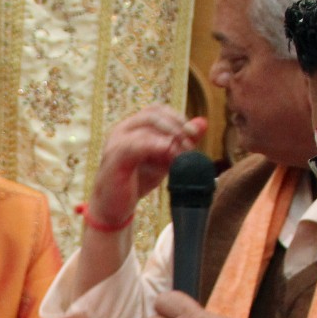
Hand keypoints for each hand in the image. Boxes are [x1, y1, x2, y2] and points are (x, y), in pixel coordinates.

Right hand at [86, 105, 209, 228]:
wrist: (113, 207)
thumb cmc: (137, 181)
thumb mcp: (164, 160)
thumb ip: (181, 142)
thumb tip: (203, 123)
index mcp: (133, 127)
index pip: (158, 110)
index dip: (178, 117)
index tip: (194, 134)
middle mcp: (122, 129)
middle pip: (153, 114)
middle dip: (177, 126)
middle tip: (191, 144)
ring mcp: (116, 142)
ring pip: (146, 126)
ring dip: (170, 138)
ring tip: (183, 154)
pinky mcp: (114, 157)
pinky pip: (136, 144)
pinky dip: (156, 146)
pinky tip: (169, 154)